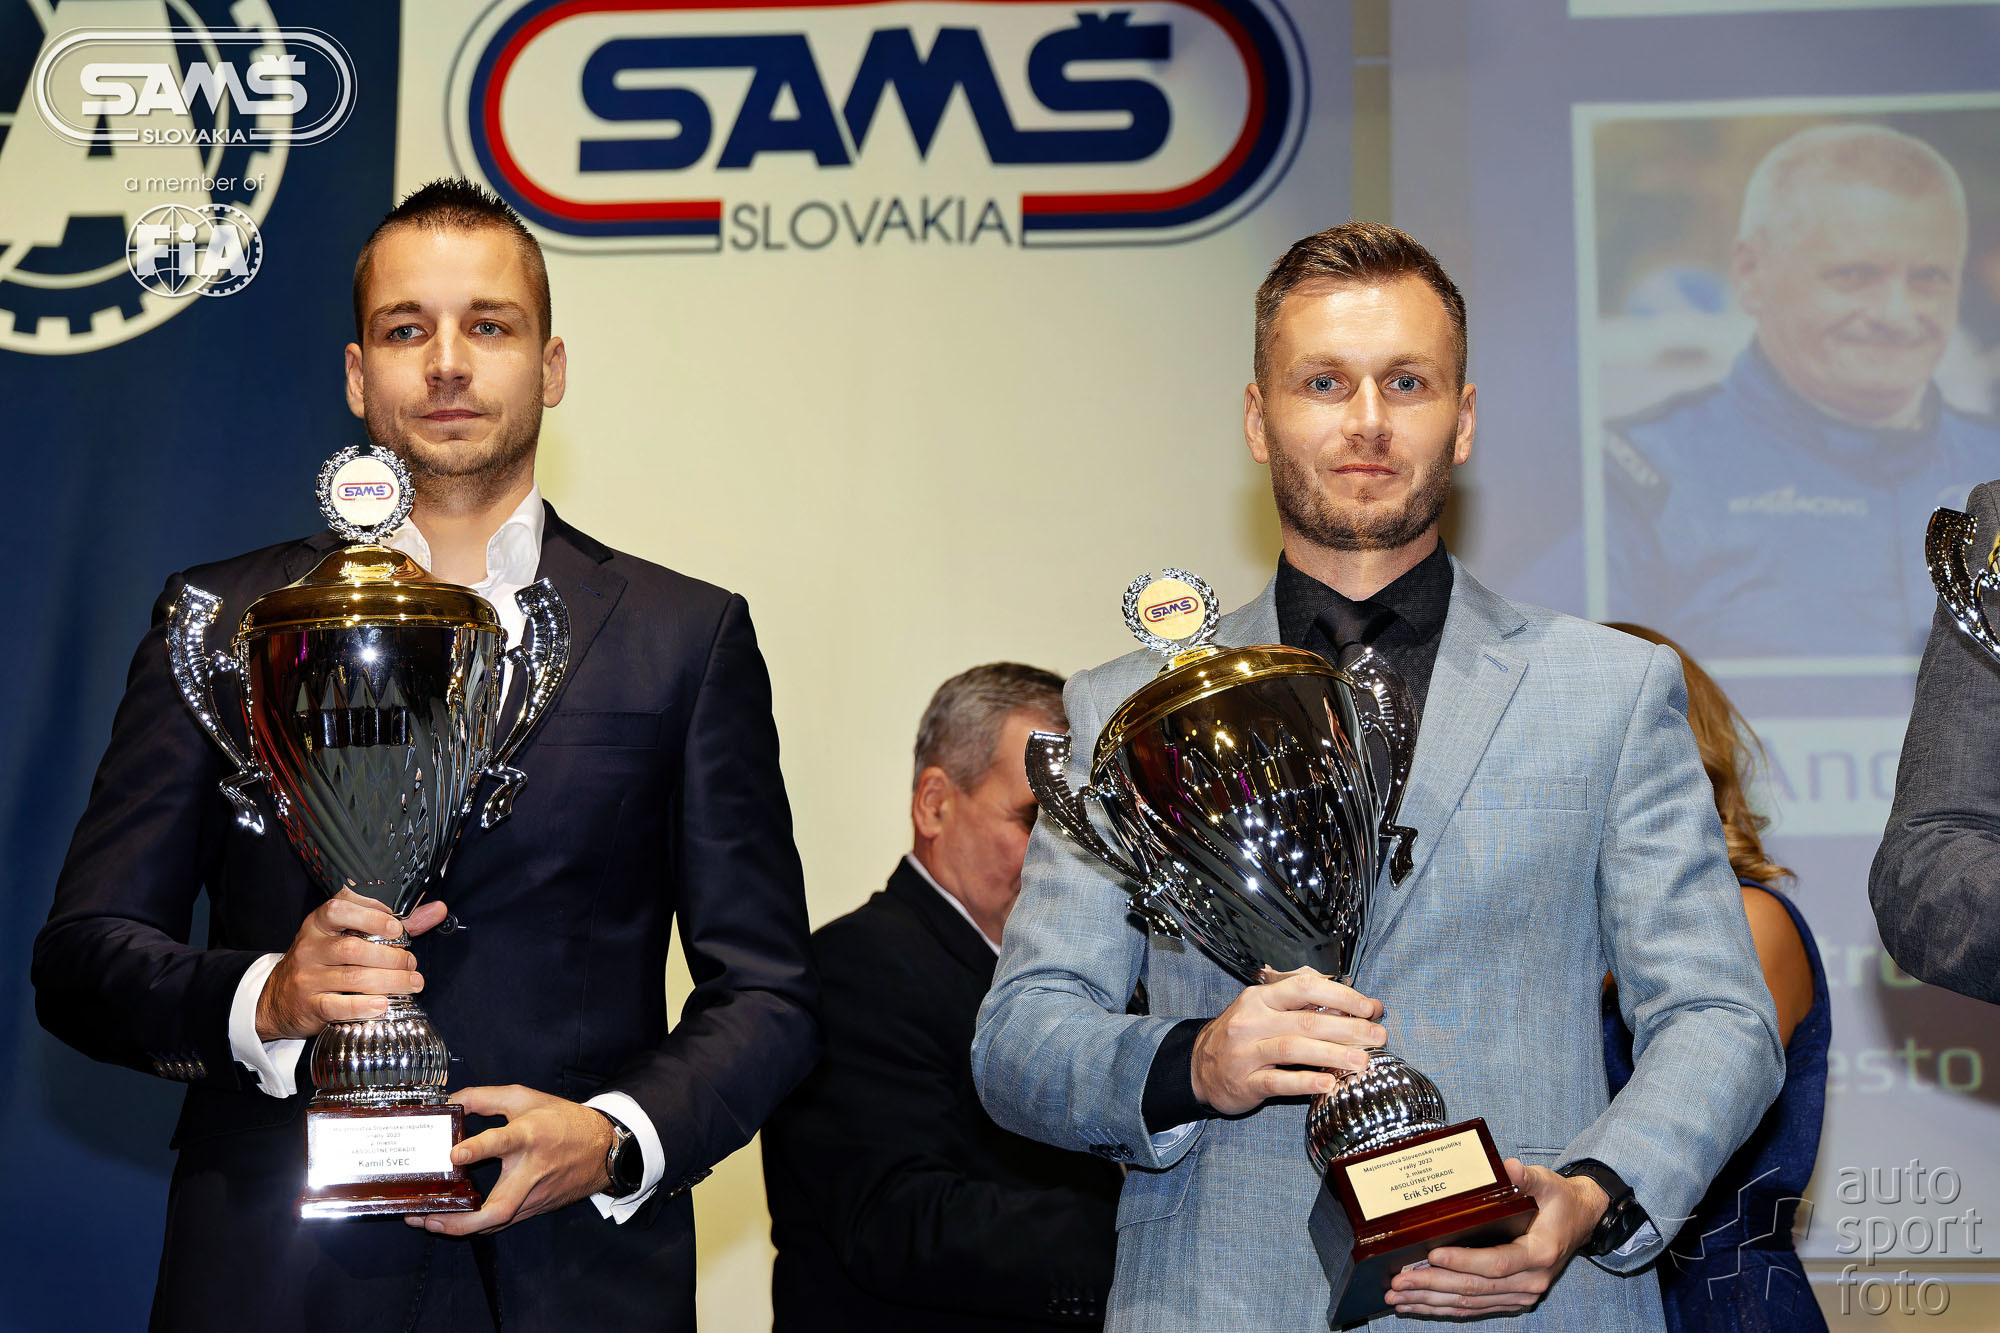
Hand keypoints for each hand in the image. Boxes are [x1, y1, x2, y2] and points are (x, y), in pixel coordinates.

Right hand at [254, 890, 448, 1040]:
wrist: (279, 998)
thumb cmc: (324, 960)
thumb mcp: (348, 935)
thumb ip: (393, 923)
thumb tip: (437, 910)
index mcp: (319, 924)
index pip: (339, 909)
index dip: (372, 916)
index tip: (398, 928)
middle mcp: (310, 947)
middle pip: (352, 948)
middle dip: (391, 957)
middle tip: (412, 965)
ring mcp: (307, 977)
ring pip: (351, 977)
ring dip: (389, 981)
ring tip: (412, 984)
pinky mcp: (309, 1005)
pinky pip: (336, 1006)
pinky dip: (363, 1006)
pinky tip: (383, 1005)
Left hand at [406, 1085, 616, 1234]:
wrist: (603, 1149)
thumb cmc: (564, 1121)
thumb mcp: (526, 1098)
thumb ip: (485, 1098)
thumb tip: (451, 1102)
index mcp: (530, 1136)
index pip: (503, 1143)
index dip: (478, 1149)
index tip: (455, 1154)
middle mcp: (531, 1171)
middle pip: (499, 1207)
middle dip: (463, 1221)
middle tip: (430, 1218)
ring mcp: (534, 1195)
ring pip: (497, 1221)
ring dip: (461, 1228)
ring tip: (428, 1222)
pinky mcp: (535, 1208)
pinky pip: (503, 1220)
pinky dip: (477, 1223)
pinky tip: (454, 1220)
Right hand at [1188, 966, 1383, 1115]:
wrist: (1199, 1067)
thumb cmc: (1244, 1036)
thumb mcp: (1267, 1010)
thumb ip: (1308, 1004)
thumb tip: (1360, 1002)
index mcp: (1261, 997)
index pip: (1305, 987)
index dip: (1341, 996)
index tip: (1369, 1008)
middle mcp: (1252, 1020)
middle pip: (1305, 1020)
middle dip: (1347, 1028)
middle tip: (1378, 1037)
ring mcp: (1245, 1052)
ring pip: (1293, 1048)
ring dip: (1331, 1054)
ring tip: (1361, 1061)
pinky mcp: (1244, 1082)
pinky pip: (1277, 1082)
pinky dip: (1304, 1082)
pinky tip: (1328, 1083)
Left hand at [1384, 1160, 1607, 1317]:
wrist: (1580, 1221)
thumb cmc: (1559, 1201)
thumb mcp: (1547, 1183)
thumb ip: (1527, 1177)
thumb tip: (1508, 1168)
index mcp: (1539, 1254)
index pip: (1496, 1263)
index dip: (1463, 1261)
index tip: (1432, 1255)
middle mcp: (1531, 1281)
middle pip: (1476, 1288)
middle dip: (1434, 1285)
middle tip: (1398, 1283)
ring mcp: (1521, 1294)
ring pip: (1471, 1303)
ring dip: (1433, 1302)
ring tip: (1399, 1298)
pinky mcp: (1511, 1298)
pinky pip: (1476, 1308)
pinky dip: (1446, 1307)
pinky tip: (1420, 1305)